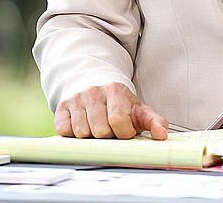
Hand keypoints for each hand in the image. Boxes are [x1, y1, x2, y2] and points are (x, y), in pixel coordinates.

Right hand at [54, 82, 168, 139]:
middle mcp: (93, 92)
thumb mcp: (138, 109)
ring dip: (90, 137)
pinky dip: (73, 136)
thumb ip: (154, 121)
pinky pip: (64, 132)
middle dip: (107, 136)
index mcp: (115, 90)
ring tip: (97, 128)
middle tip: (110, 130)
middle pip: (99, 130)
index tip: (125, 131)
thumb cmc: (118, 103)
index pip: (118, 120)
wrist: (93, 84)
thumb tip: (162, 136)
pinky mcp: (60, 108)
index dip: (123, 132)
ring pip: (81, 133)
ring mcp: (75, 99)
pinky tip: (82, 127)